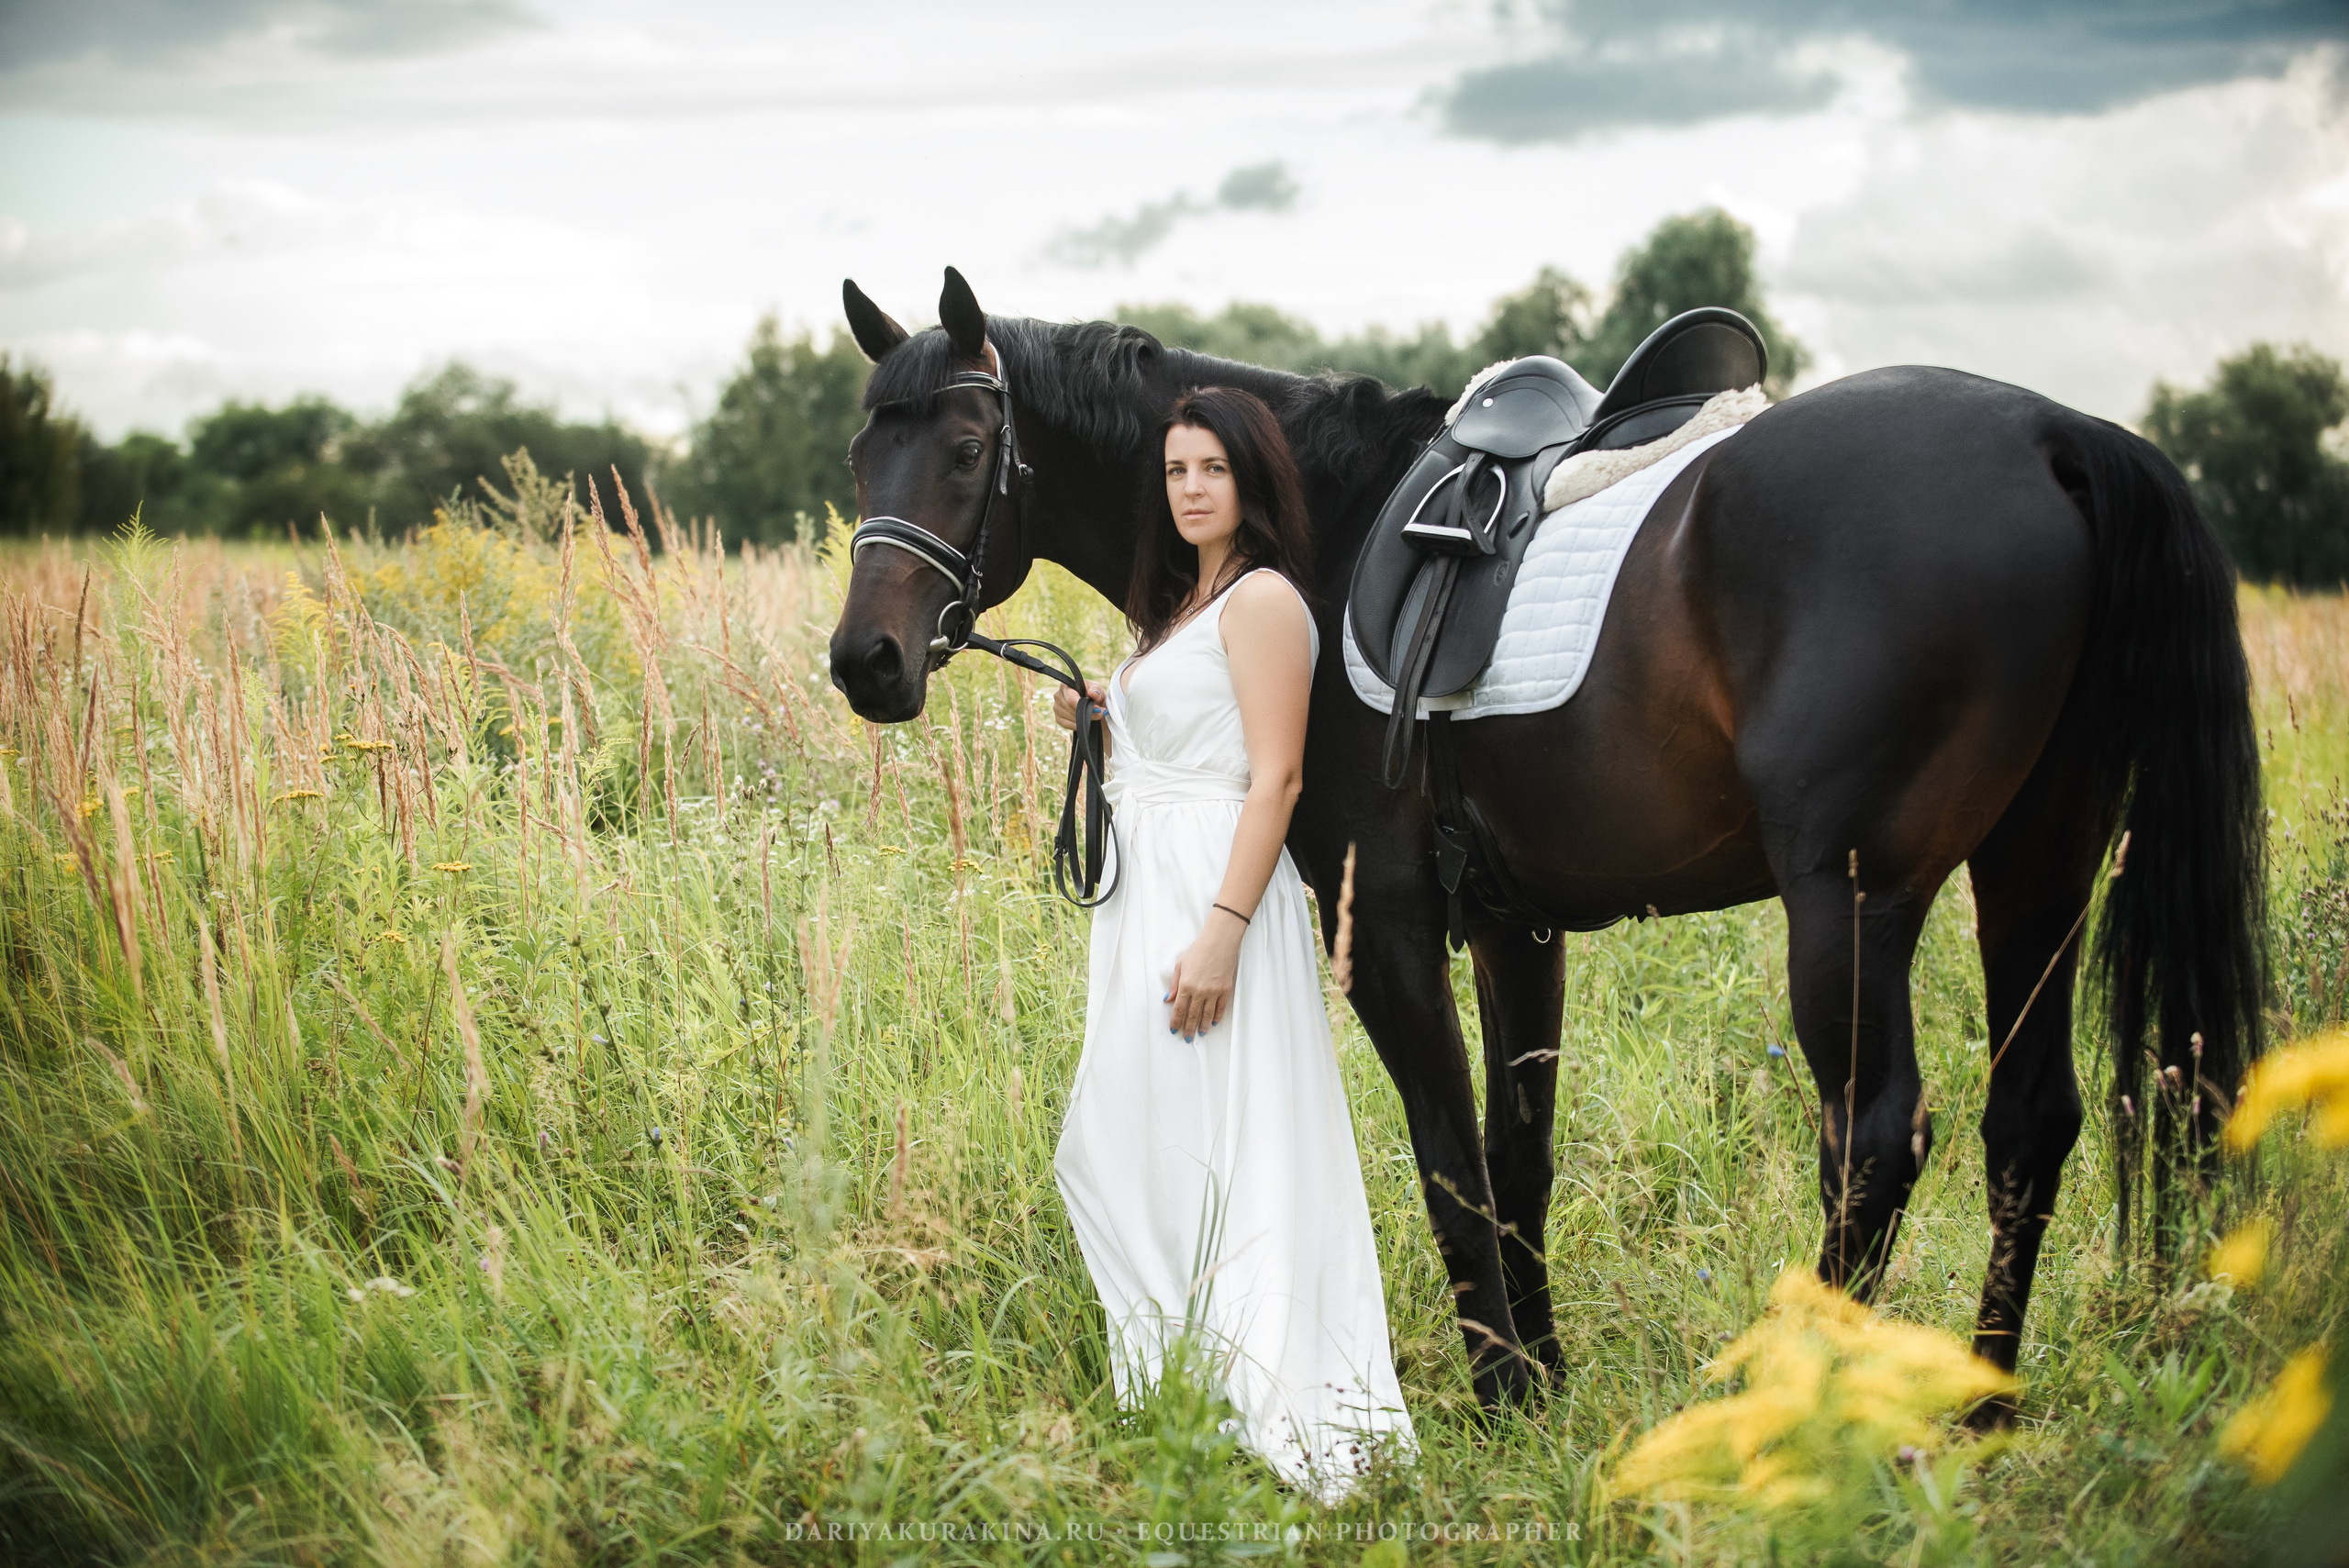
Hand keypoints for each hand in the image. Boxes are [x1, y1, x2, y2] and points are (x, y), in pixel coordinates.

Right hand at [1053, 680, 1105, 732]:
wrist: (1092, 705)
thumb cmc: (1093, 695)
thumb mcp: (1098, 690)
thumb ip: (1097, 690)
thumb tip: (1093, 693)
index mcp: (1066, 686)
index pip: (1071, 699)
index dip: (1083, 706)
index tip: (1096, 709)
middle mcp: (1058, 696)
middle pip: (1071, 709)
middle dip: (1086, 713)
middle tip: (1098, 713)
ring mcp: (1056, 707)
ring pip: (1070, 718)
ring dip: (1083, 719)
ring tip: (1090, 715)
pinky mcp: (1058, 718)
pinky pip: (1067, 725)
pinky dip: (1077, 725)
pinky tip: (1083, 721)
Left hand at [1164, 908, 1245, 1039]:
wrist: (1219, 941)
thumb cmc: (1198, 950)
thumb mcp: (1180, 964)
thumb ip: (1174, 984)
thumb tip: (1168, 1000)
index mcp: (1186, 985)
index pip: (1179, 1009)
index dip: (1176, 1021)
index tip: (1174, 1030)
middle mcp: (1199, 991)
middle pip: (1192, 1015)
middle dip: (1188, 1029)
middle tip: (1187, 1038)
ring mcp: (1214, 992)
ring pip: (1207, 1015)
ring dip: (1202, 1026)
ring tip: (1200, 1034)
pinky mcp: (1225, 990)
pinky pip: (1220, 1008)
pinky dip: (1216, 1017)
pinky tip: (1213, 1023)